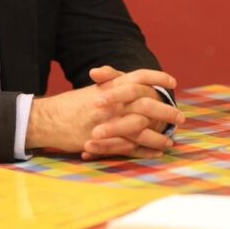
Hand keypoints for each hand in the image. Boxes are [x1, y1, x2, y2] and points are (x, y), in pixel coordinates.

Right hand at [25, 66, 182, 159]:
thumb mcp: (94, 89)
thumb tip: (132, 80)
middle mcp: (112, 102)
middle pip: (147, 104)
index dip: (157, 78)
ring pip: (141, 129)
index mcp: (111, 85)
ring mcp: (108, 122)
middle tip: (180, 117)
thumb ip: (113, 83)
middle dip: (166, 111)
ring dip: (159, 135)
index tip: (173, 82)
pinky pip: (130, 146)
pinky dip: (145, 150)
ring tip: (171, 140)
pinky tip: (157, 152)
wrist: (49, 119)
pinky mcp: (103, 141)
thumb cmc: (72, 104)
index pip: (139, 76)